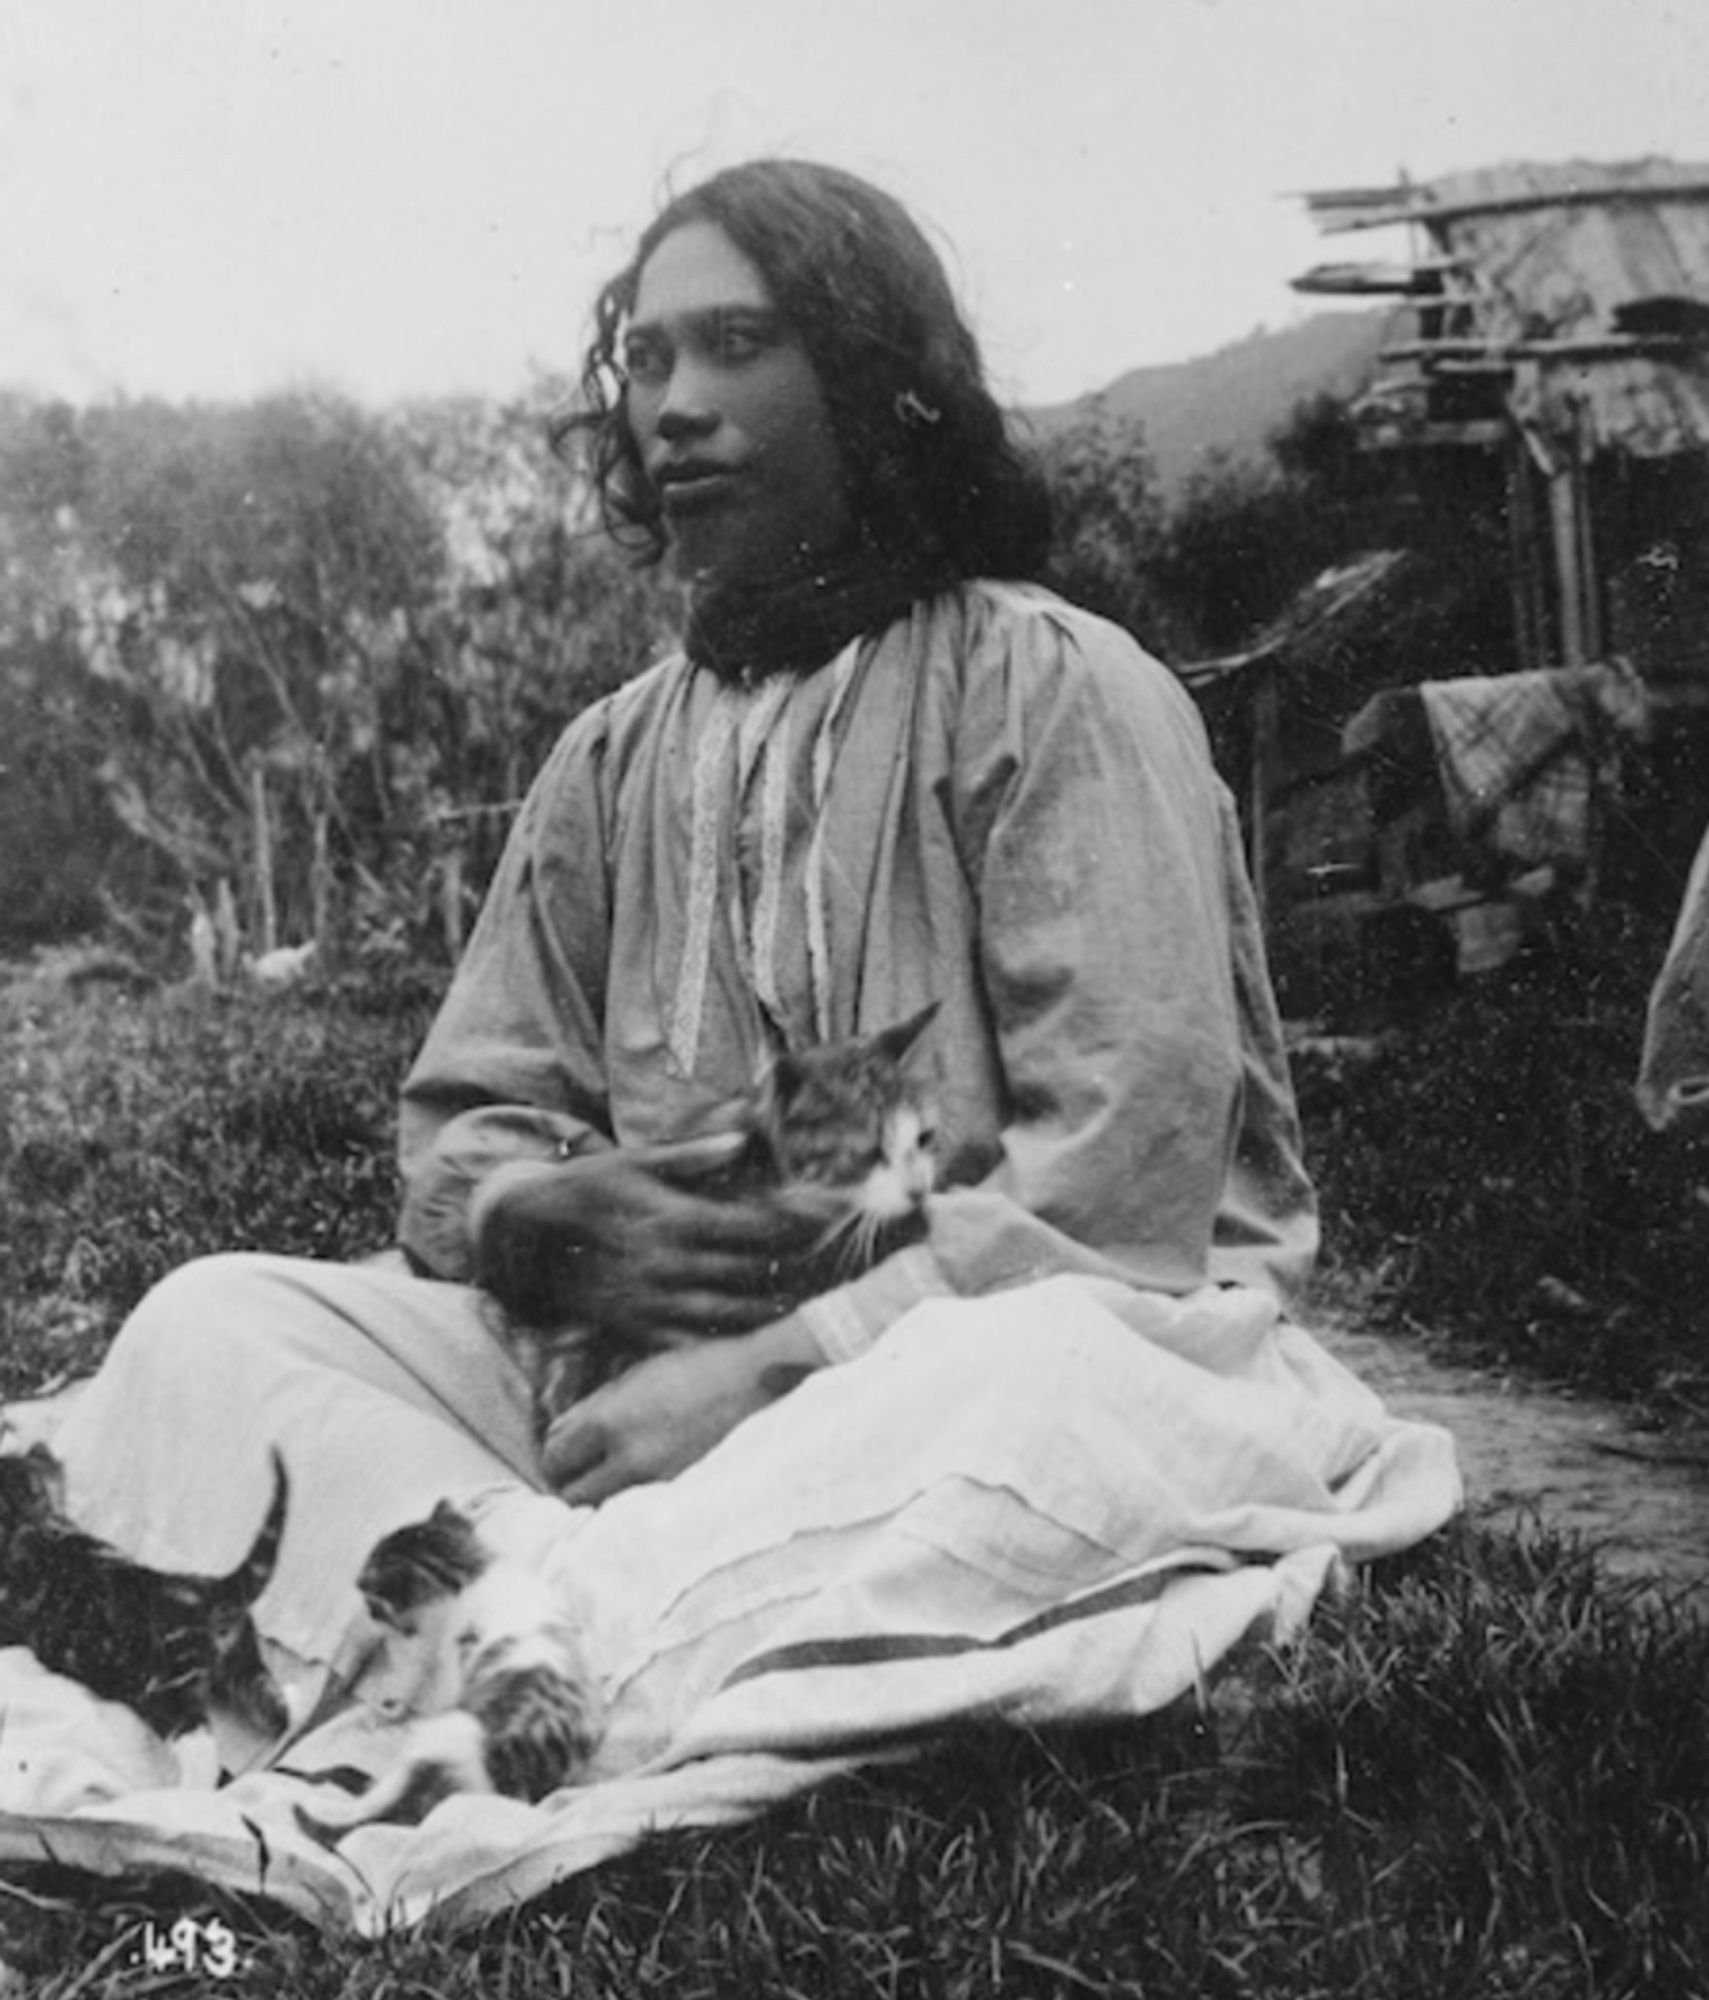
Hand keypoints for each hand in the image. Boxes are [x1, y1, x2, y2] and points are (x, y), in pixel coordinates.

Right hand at [473, 1136, 827, 1348]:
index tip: (832, 1221)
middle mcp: (668, 1266)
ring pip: (728, 1316)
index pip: (754, 1228)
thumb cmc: (586, 1187)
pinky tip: (757, 1340)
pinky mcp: (636, 1329)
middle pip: (751, 1274)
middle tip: (837, 1267)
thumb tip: (742, 1141)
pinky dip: (727, 1344)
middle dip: (798, 1270)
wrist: (523, 1237)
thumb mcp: (634, 1160)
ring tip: (812, 1307)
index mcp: (673, 1220)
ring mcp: (652, 1303)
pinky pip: (690, 1345)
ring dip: (773, 1314)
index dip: (798, 1226)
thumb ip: (692, 1156)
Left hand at [542, 1314, 823, 1502]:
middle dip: (571, 1483)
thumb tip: (567, 1433)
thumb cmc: (702, 1368)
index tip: (561, 1453)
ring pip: (605, 1509)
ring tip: (612, 1481)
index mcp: (611, 1419)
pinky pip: (641, 1509)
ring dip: (602, 1497)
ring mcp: (658, 1483)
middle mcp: (629, 1458)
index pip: (554, 1454)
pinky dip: (635, 1502)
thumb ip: (598, 1407)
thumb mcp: (640, 1375)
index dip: (553, 1453)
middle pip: (572, 1494)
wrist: (762, 1383)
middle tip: (578, 1474)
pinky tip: (645, 1486)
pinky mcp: (682, 1497)